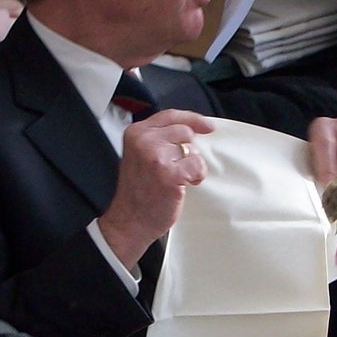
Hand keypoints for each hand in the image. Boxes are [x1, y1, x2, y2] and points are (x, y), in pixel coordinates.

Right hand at [96, 109, 216, 266]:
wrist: (129, 221)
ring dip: (192, 164)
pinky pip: (197, 165)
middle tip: (180, 167)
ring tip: (178, 178)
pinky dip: (196, 176)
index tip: (206, 126)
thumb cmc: (138, 193)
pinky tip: (184, 185)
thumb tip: (190, 130)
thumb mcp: (140, 156)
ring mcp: (156, 156)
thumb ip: (158, 139)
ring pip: (192, 149)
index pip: (170, 115)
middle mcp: (143, 141)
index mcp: (136, 133)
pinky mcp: (169, 174)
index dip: (192, 119)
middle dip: (189, 149)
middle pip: (184, 131)